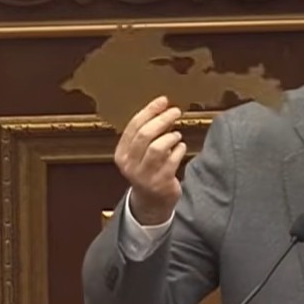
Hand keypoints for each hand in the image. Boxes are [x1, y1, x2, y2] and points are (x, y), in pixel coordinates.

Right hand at [114, 96, 185, 224]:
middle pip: (145, 135)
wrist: (152, 202)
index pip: (133, 126)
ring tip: (176, 135)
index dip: (149, 111)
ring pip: (157, 148)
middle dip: (162, 119)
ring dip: (170, 136)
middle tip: (175, 112)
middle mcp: (130, 165)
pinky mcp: (161, 183)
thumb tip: (163, 107)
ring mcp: (145, 175)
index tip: (163, 101)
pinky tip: (181, 147)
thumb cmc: (149, 171)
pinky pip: (172, 160)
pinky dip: (179, 150)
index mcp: (122, 154)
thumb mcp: (140, 153)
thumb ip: (148, 133)